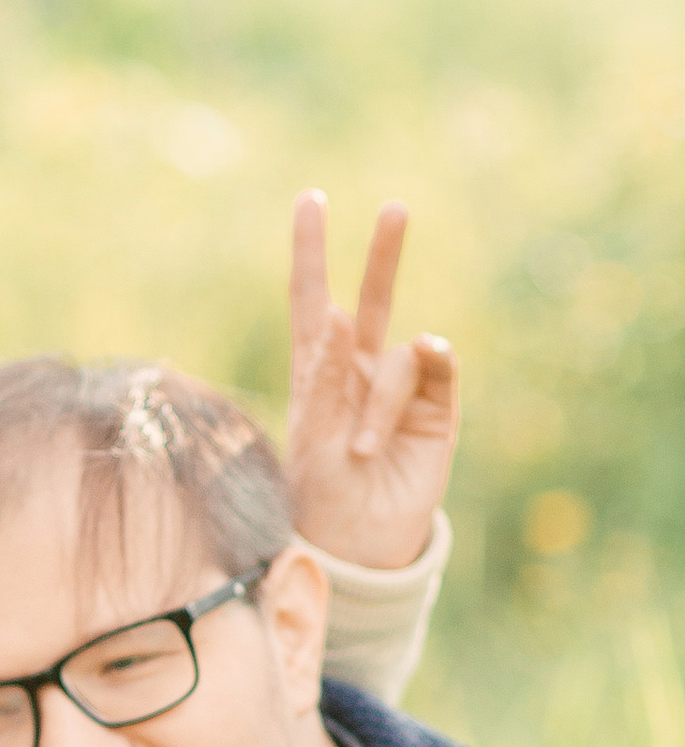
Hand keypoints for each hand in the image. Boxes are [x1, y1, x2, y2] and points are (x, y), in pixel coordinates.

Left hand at [283, 191, 459, 572]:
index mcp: (317, 372)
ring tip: (363, 450)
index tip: (311, 199)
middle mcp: (359, 370)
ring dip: (379, 402)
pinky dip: (429, 367)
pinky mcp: (437, 412)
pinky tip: (429, 362)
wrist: (360, 547)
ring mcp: (400, 389)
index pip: (311, 299)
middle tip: (396, 208)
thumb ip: (324, 378)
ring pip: (399, 356)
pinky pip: (437, 372)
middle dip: (383, 255)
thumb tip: (340, 316)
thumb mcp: (310, 436)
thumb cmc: (318, 495)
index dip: (311, 251)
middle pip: (372, 299)